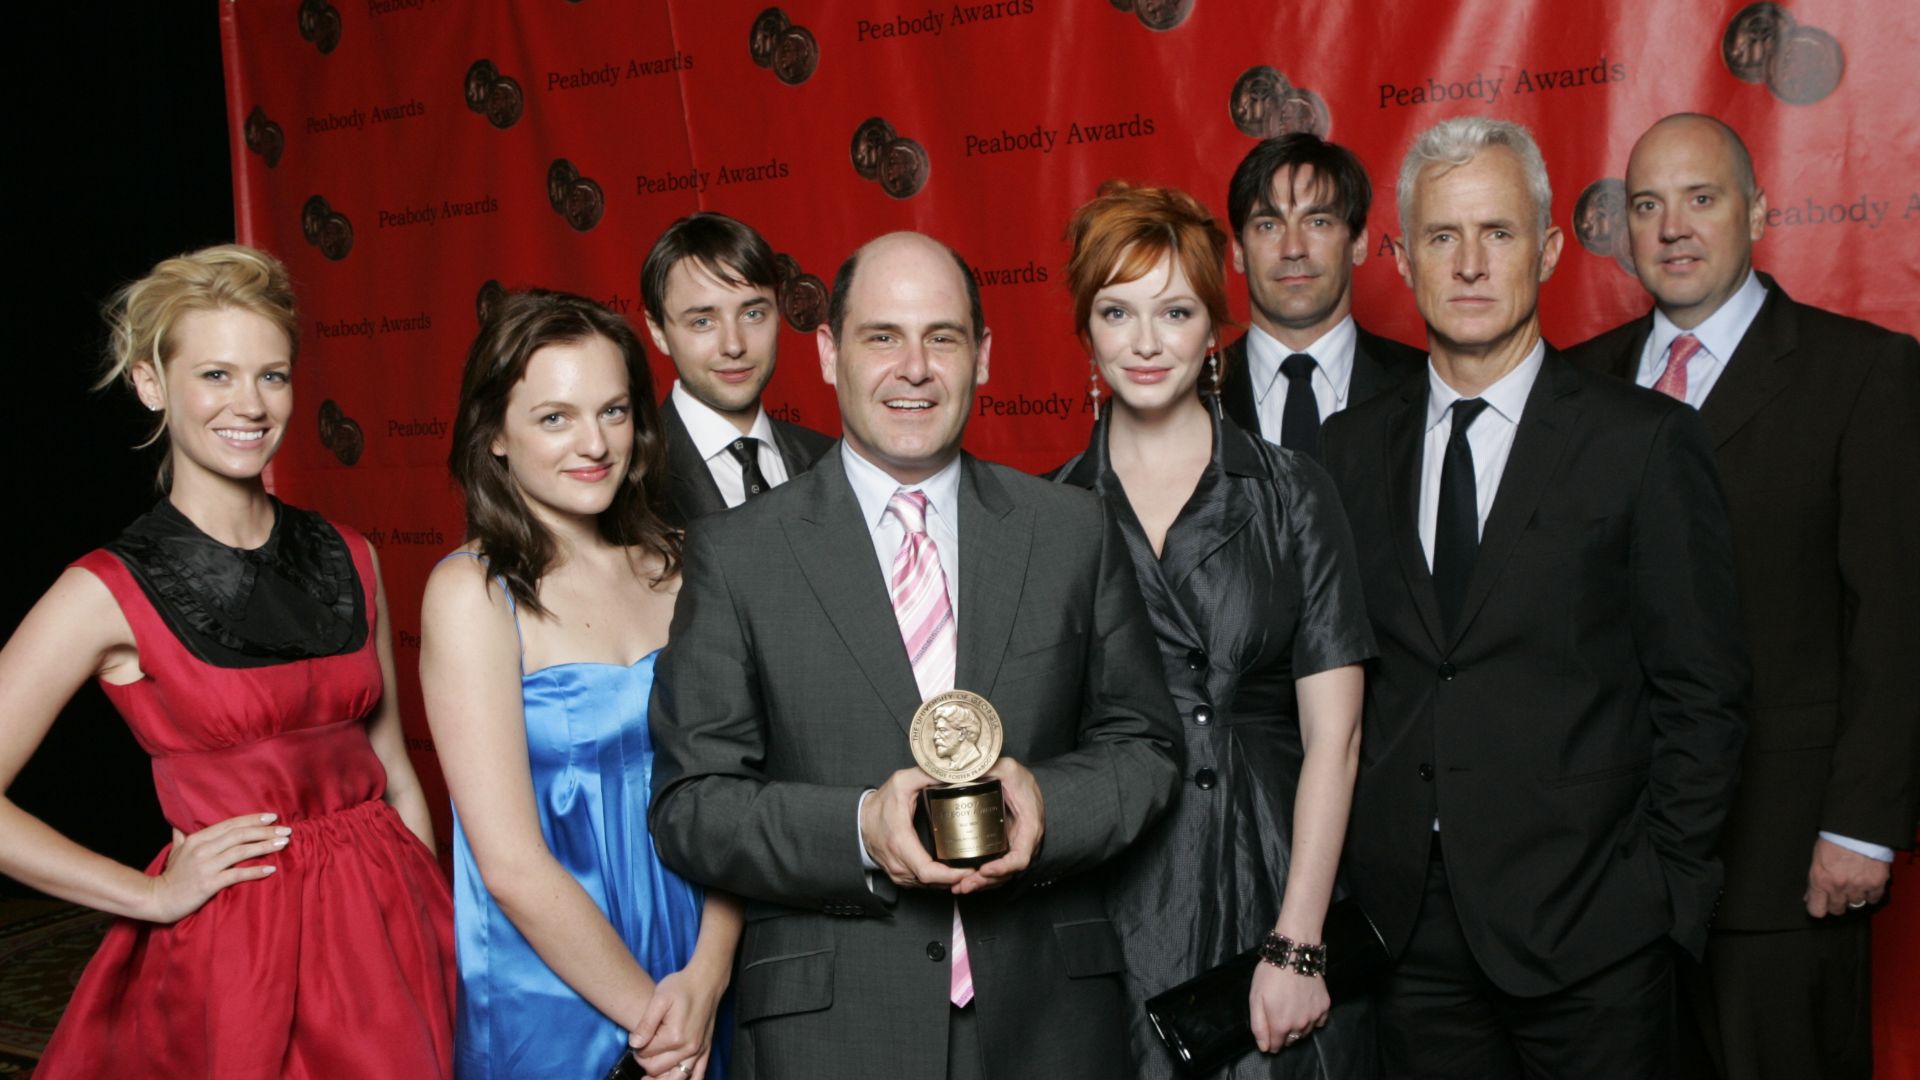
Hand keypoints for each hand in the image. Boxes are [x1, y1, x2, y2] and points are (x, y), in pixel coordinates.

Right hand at [145, 813, 288, 922]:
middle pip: (240, 835)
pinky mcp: (208, 884)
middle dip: (266, 831)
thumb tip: (180, 824)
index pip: (230, 824)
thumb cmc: (171, 876)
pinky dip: (255, 871)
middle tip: (287, 830)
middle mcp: (203, 849)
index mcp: (197, 839)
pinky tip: (271, 869)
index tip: (273, 816)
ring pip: (241, 851)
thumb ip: (182, 836)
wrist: (156, 899)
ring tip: (284, 844)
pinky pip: (236, 874)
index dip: (252, 819)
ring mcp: (206, 866)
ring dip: (265, 846)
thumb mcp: (176, 851)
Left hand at [628, 964, 724, 1078]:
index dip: (636, 1048)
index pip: (645, 1054)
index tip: (637, 1038)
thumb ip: (645, 1024)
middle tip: (643, 1046)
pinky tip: (673, 1077)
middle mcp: (688, 1048)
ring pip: (676, 1078)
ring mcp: (699, 1051)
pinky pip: (697, 1076)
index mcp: (675, 1036)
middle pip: (657, 1069)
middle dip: (645, 1061)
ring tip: (651, 1071)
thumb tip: (634, 1044)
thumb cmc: (682, 986)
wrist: (706, 981)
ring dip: (661, 1077)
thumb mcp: (659, 999)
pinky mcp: (705, 1050)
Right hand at [860, 767, 966, 889]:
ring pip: (928, 887)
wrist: (859, 820)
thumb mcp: (902, 782)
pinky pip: (922, 885)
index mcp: (901, 842)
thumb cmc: (880, 803)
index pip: (928, 871)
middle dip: (957, 880)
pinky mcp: (899, 876)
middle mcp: (899, 863)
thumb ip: (926, 774)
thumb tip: (952, 771)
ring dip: (949, 882)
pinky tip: (953, 872)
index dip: (951, 875)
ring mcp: (898, 873)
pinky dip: (938, 881)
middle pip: (933, 883)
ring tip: (970, 871)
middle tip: (979, 869)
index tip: (970, 868)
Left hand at [952, 757, 1044, 893]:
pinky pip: (997, 868)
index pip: (1021, 856)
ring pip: (1001, 874)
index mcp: (1029, 825)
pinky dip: (982, 878)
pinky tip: (964, 882)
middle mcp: (1024, 841)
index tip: (985, 869)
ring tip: (960, 888)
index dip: (1004, 867)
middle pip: (1008, 871)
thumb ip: (990, 767)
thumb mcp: (1006, 768)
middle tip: (964, 885)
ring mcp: (1015, 847)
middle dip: (986, 881)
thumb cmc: (1018, 777)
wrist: (1022, 782)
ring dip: (982, 884)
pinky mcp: (1005, 849)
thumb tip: (965, 769)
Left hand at [1249, 961, 1329, 1052]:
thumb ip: (1259, 1026)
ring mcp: (1315, 1016)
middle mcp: (1300, 1025)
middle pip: (1291, 1040)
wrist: (1294, 953)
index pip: (1276, 1046)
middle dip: (1283, 1033)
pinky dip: (1312, 1018)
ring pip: (1304, 1032)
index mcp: (1281, 1025)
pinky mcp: (1325, 1006)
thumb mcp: (1255, 998)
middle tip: (1278, 1014)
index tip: (1268, 1030)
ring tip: (1291, 1008)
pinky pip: (1319, 1021)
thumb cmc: (1271, 975)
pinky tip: (1305, 1006)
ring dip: (1297, 1026)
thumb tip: (1264, 1047)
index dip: (1270, 1041)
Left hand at [1805, 838, 1890, 916]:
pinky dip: (1871, 893)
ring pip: (1856, 905)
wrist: (1856, 829)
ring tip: (1853, 884)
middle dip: (1837, 903)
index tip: (1821, 904)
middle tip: (1839, 892)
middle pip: (1837, 909)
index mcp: (1820, 880)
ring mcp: (1858, 886)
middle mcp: (1838, 887)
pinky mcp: (1876, 883)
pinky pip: (1873, 899)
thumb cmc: (1834, 840)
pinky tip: (1867, 884)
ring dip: (1854, 897)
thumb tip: (1810, 896)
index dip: (1819, 908)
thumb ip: (1814, 880)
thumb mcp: (1816, 859)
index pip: (1816, 910)